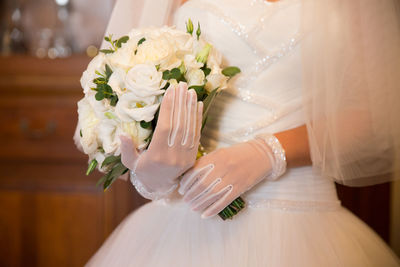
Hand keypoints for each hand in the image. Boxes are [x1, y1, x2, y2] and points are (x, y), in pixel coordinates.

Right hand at [120, 82, 202, 196]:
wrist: (161, 186)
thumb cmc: (144, 170)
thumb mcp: (131, 163)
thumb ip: (127, 149)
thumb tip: (122, 134)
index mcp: (158, 155)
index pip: (165, 128)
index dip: (169, 108)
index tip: (171, 91)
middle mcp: (174, 155)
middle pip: (179, 124)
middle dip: (181, 103)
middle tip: (182, 85)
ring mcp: (186, 156)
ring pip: (189, 128)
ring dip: (190, 108)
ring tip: (190, 91)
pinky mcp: (193, 155)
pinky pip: (197, 134)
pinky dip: (198, 118)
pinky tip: (198, 105)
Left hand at [179, 139, 273, 217]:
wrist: (262, 155)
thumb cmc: (239, 153)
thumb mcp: (221, 152)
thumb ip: (207, 162)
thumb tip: (191, 175)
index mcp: (216, 157)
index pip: (196, 171)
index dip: (186, 182)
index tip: (182, 188)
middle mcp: (222, 167)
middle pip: (202, 185)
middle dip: (191, 194)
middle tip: (185, 200)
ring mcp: (232, 178)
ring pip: (211, 194)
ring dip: (199, 203)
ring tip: (192, 207)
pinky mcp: (240, 188)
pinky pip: (224, 201)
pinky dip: (213, 209)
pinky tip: (205, 214)